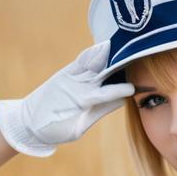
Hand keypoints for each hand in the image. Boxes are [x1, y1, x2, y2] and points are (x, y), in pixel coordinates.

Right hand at [0, 41, 134, 156]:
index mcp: (95, 104)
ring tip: (124, 48)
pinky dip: (91, 55)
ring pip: (97, 66)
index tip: (145, 82)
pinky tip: (103, 47)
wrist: (31, 122)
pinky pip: (80, 62)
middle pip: (109, 75)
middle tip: (140, 57)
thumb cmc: (56, 129)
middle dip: (123, 67)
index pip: (116, 93)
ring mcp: (78, 80)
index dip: (128, 86)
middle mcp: (89, 90)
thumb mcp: (78, 126)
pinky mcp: (67, 73)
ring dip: (110, 57)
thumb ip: (99, 111)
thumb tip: (122, 101)